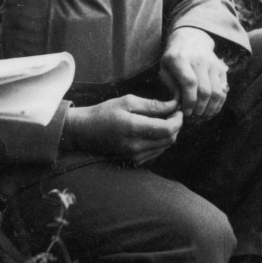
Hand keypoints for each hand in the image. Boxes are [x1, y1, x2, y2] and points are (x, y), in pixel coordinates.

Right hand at [65, 94, 181, 165]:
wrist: (84, 132)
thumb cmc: (104, 112)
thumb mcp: (127, 101)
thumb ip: (152, 105)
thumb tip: (174, 105)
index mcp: (133, 129)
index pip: (167, 129)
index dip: (178, 119)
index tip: (177, 108)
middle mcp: (135, 147)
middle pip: (169, 139)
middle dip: (175, 125)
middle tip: (171, 112)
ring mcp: (134, 156)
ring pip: (165, 146)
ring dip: (169, 133)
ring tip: (162, 119)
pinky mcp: (133, 161)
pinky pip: (156, 152)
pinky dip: (160, 141)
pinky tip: (153, 130)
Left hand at [161, 26, 229, 122]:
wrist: (192, 38)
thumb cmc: (174, 57)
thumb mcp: (165, 68)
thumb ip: (170, 85)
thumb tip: (180, 104)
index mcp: (181, 59)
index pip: (190, 82)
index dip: (189, 101)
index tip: (186, 112)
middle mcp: (200, 60)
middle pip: (205, 90)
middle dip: (200, 109)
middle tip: (193, 119)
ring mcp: (213, 64)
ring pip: (217, 91)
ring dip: (210, 109)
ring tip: (202, 117)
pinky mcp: (221, 68)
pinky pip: (223, 90)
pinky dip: (218, 104)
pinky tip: (210, 111)